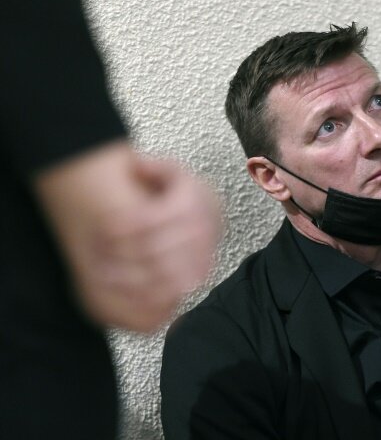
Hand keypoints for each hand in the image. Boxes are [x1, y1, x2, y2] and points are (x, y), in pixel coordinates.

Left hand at [35, 142, 221, 332]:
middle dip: (119, 254)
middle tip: (95, 254)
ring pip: (162, 272)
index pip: (146, 221)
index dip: (119, 227)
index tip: (100, 229)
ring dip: (129, 276)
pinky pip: (174, 287)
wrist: (212, 211)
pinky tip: (128, 288)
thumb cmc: (185, 193)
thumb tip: (136, 164)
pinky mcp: (202, 271)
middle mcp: (198, 230)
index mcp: (188, 205)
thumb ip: (152, 166)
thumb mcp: (171, 171)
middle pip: (150, 249)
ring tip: (103, 274)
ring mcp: (202, 253)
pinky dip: (148, 291)